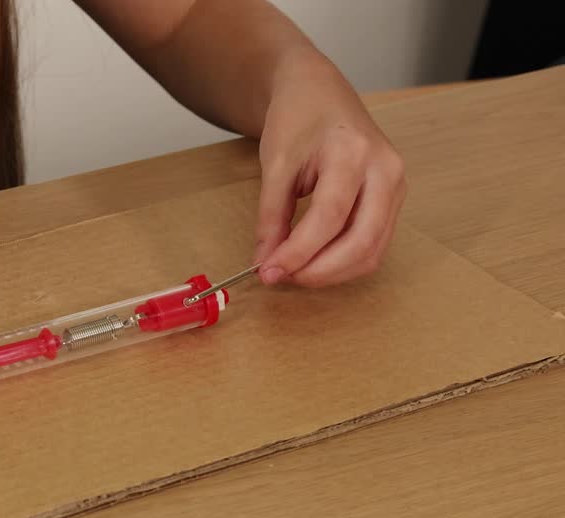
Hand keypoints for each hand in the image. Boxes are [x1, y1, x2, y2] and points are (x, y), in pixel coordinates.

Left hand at [252, 59, 405, 286]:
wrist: (319, 94)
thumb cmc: (298, 120)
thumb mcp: (275, 164)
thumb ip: (270, 216)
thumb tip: (266, 262)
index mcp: (355, 152)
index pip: (330, 216)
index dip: (298, 252)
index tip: (267, 272)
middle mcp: (386, 170)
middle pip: (362, 240)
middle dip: (320, 271)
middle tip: (281, 278)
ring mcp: (397, 186)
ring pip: (373, 249)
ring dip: (332, 273)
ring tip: (293, 272)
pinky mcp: (394, 200)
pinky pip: (374, 244)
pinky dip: (344, 262)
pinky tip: (314, 263)